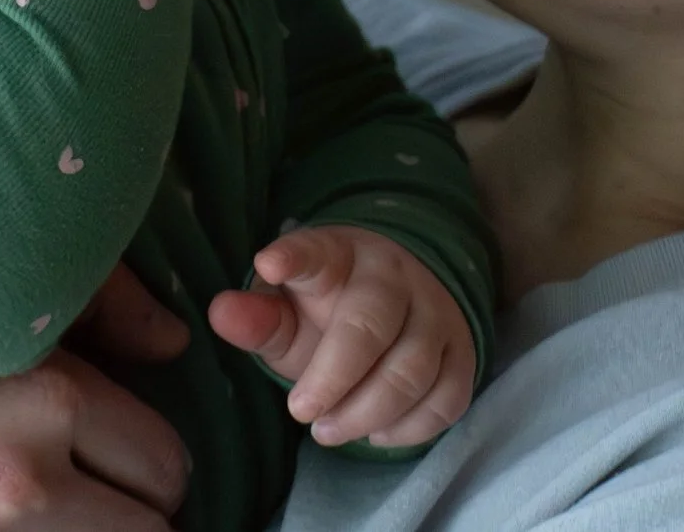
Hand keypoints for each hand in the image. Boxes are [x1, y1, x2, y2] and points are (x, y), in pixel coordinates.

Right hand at [0, 264, 189, 531]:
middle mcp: (16, 484)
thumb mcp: (0, 299)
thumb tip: (177, 346)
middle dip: (131, 515)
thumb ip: (104, 307)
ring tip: (55, 511)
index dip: (150, 465)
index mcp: (47, 400)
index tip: (121, 460)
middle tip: (98, 496)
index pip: (166, 466)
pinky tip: (5, 525)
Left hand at [207, 225, 475, 449]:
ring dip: (366, 411)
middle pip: (371, 325)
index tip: (270, 264)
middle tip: (299, 411)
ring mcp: (436, 314)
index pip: (316, 252)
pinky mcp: (463, 353)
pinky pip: (446, 399)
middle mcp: (396, 277)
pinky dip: (409, 428)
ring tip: (327, 430)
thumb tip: (220, 313)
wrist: (401, 305)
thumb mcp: (288, 311)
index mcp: (340, 255)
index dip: (294, 257)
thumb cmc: (330, 312)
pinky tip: (376, 432)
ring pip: (412, 369)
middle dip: (334, 377)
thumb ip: (257, 317)